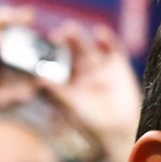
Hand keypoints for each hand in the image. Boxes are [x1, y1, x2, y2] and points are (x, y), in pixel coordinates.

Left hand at [40, 20, 141, 161]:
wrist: (120, 132)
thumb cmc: (94, 124)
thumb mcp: (73, 107)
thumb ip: (59, 93)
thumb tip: (41, 80)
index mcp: (71, 81)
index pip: (60, 63)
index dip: (52, 54)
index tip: (42, 48)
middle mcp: (85, 72)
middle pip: (73, 52)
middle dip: (65, 42)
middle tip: (57, 34)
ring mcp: (102, 68)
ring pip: (90, 48)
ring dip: (80, 38)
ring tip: (70, 29)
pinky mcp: (119, 67)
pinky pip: (114, 50)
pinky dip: (108, 41)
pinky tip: (100, 33)